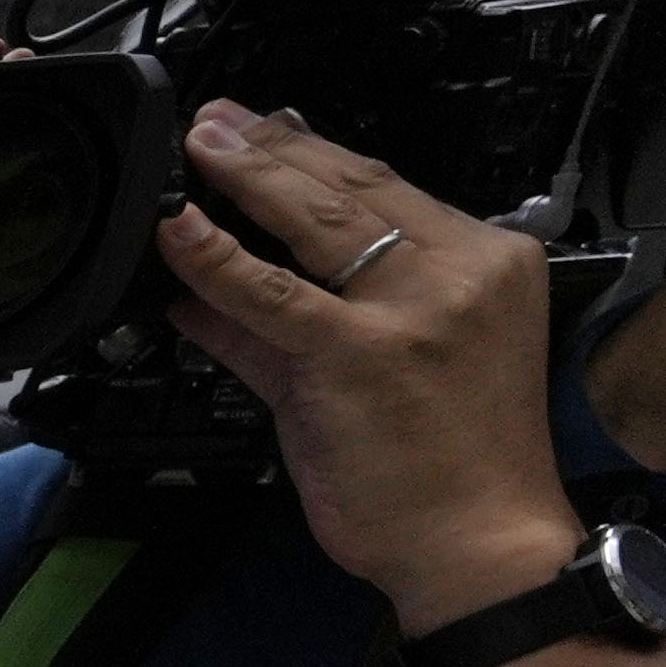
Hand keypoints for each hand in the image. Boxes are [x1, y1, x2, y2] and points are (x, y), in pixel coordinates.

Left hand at [153, 101, 586, 636]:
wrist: (482, 546)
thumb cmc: (448, 468)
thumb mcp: (391, 369)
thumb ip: (299, 323)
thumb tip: (214, 290)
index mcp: (488, 262)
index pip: (389, 188)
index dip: (315, 154)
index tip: (266, 129)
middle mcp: (460, 270)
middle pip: (352, 186)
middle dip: (273, 147)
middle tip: (216, 120)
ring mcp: (412, 309)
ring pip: (316, 221)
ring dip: (245, 175)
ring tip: (196, 146)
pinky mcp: (358, 354)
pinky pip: (268, 292)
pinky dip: (213, 257)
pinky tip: (176, 230)